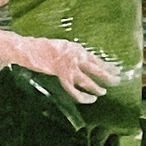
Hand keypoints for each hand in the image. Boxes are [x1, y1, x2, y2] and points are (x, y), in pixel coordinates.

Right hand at [0, 33, 119, 103]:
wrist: (27, 49)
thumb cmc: (39, 47)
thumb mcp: (59, 46)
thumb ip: (70, 53)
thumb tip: (78, 61)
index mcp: (75, 48)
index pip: (95, 58)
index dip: (106, 65)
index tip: (114, 68)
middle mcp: (76, 57)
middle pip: (97, 68)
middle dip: (108, 76)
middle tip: (117, 80)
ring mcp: (69, 68)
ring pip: (89, 81)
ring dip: (97, 88)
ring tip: (103, 92)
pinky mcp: (62, 78)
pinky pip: (76, 91)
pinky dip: (84, 97)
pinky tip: (90, 100)